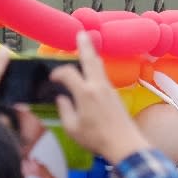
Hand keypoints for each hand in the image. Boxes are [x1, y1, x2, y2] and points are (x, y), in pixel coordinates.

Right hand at [52, 31, 149, 162]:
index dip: (58, 72)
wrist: (124, 143)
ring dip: (92, 55)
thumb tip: (62, 99)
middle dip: (84, 45)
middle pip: (90, 59)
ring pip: (99, 66)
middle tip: (81, 33)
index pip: (68, 73)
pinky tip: (94, 70)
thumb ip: (65, 110)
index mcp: (85, 93)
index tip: (52, 78)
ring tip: (87, 47)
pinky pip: (103, 75)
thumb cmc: (96, 138)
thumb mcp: (73, 128)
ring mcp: (109, 89)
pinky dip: (96, 68)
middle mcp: (98, 86)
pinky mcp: (115, 94)